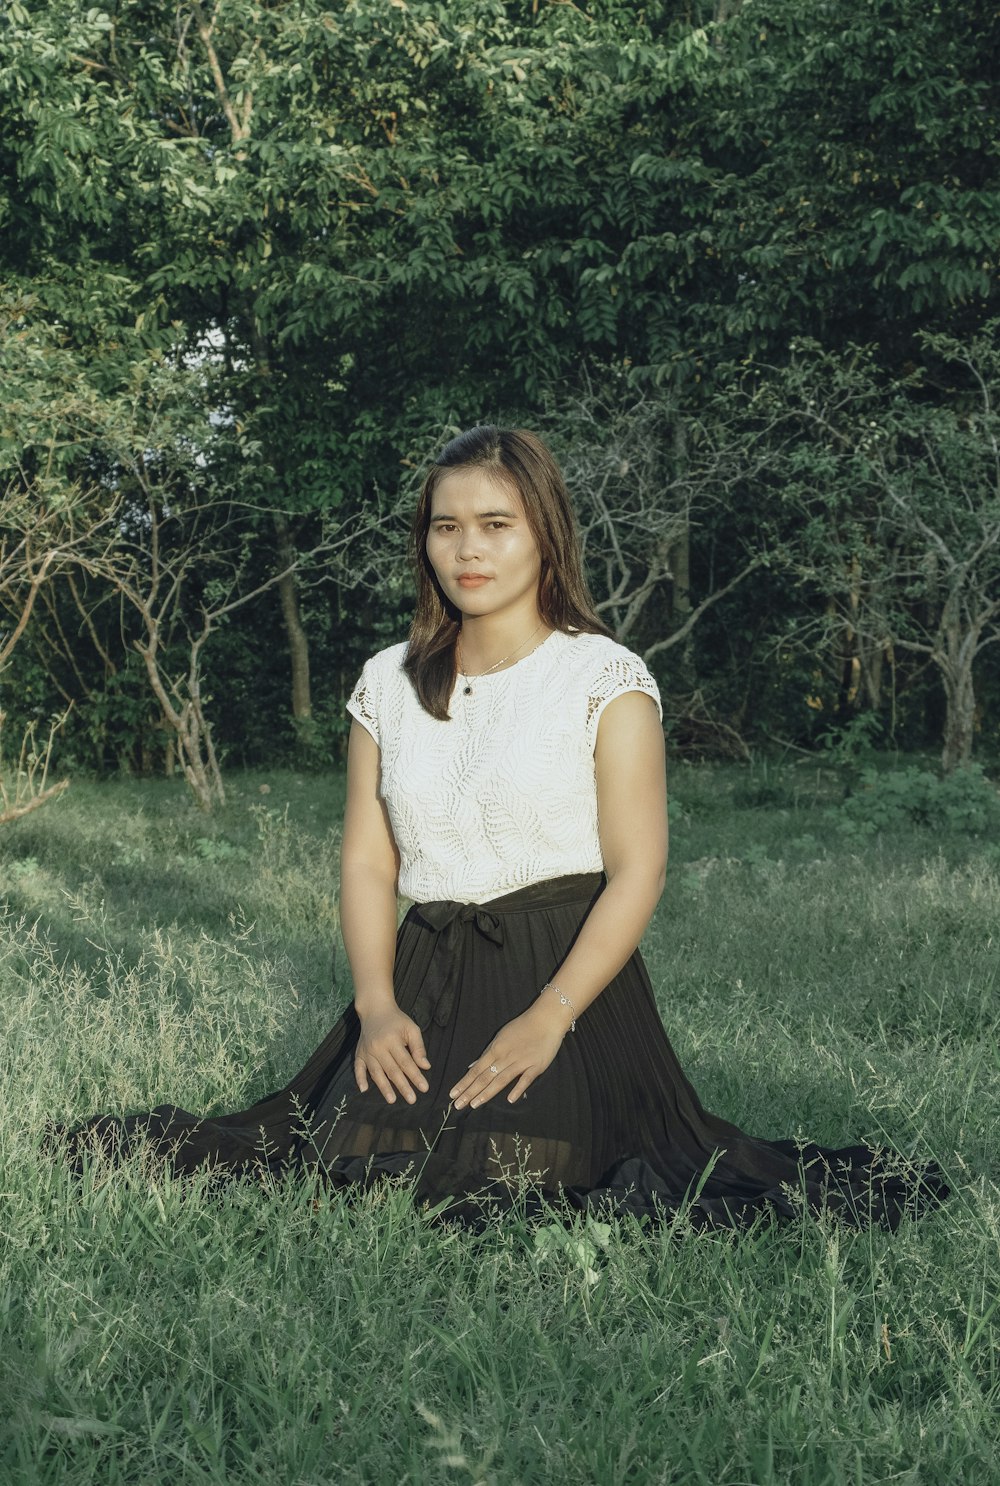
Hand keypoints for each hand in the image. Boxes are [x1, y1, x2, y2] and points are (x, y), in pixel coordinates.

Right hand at [355, 1005, 430, 1103]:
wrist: (375, 1010)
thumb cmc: (397, 1020)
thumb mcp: (411, 1028)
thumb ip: (418, 1047)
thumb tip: (425, 1066)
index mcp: (392, 1040)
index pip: (406, 1062)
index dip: (415, 1076)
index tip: (424, 1088)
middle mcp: (378, 1047)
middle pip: (392, 1070)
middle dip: (403, 1086)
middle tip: (412, 1100)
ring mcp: (367, 1051)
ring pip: (376, 1072)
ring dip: (383, 1087)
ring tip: (392, 1100)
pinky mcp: (359, 1053)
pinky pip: (358, 1068)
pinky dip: (359, 1079)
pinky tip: (364, 1089)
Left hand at [449, 1002, 569, 1109]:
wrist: (546, 1019)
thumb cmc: (523, 1027)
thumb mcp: (501, 1036)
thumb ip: (488, 1052)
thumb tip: (473, 1066)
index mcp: (496, 1049)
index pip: (476, 1069)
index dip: (464, 1082)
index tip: (453, 1094)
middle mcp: (505, 1057)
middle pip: (485, 1077)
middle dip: (470, 1091)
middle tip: (457, 1105)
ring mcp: (521, 1062)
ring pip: (501, 1079)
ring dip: (486, 1093)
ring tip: (474, 1104)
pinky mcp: (536, 1066)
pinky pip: (526, 1079)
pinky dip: (518, 1088)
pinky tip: (510, 1099)